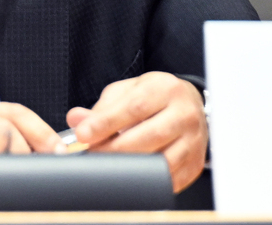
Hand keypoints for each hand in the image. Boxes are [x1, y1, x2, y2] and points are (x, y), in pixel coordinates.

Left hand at [66, 71, 206, 191]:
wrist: (189, 106)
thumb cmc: (153, 98)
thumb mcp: (127, 92)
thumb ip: (102, 107)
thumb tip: (76, 120)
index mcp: (165, 89)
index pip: (134, 107)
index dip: (105, 123)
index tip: (83, 135)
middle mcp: (184, 114)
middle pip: (148, 136)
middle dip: (114, 149)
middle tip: (91, 155)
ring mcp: (194, 141)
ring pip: (161, 162)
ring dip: (131, 169)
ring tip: (108, 168)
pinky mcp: (195, 164)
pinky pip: (170, 180)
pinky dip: (148, 183)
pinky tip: (130, 179)